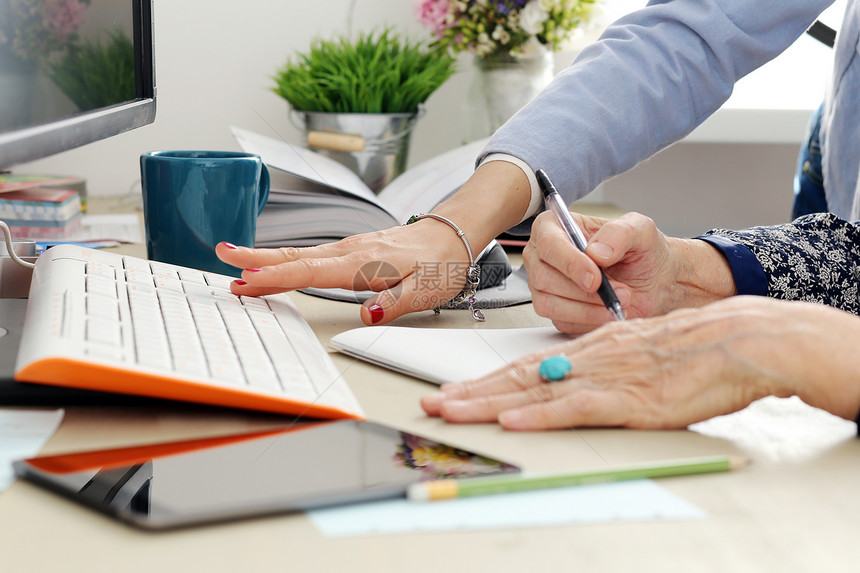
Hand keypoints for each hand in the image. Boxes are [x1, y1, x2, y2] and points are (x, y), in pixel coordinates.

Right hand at [216, 220, 472, 324]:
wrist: (453, 235)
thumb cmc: (441, 263)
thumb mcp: (427, 289)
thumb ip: (395, 302)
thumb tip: (366, 314)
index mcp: (363, 264)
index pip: (311, 271)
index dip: (276, 277)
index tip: (246, 280)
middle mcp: (351, 252)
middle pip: (296, 256)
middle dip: (257, 259)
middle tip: (222, 257)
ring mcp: (350, 248)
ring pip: (301, 253)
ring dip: (267, 257)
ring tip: (237, 260)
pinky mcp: (353, 250)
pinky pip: (313, 253)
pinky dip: (288, 257)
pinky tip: (277, 261)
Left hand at [421, 297, 859, 429]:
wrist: (741, 339)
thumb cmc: (698, 347)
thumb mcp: (641, 350)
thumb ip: (606, 364)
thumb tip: (574, 380)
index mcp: (593, 347)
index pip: (529, 365)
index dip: (488, 381)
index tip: (456, 391)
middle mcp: (589, 359)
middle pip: (519, 377)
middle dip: (472, 392)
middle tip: (433, 402)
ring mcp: (607, 377)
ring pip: (536, 390)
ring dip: (489, 403)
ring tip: (451, 410)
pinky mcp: (630, 398)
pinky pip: (576, 407)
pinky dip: (540, 415)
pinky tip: (512, 420)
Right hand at [523, 210, 735, 333]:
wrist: (664, 287)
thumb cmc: (652, 256)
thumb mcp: (645, 232)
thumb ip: (622, 233)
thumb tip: (595, 247)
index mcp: (560, 228)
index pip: (546, 242)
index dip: (568, 261)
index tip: (596, 275)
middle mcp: (549, 256)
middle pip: (541, 276)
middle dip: (581, 289)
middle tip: (614, 292)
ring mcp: (550, 286)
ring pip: (548, 301)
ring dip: (586, 308)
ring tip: (618, 302)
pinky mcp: (559, 312)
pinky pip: (560, 322)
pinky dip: (588, 322)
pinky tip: (611, 314)